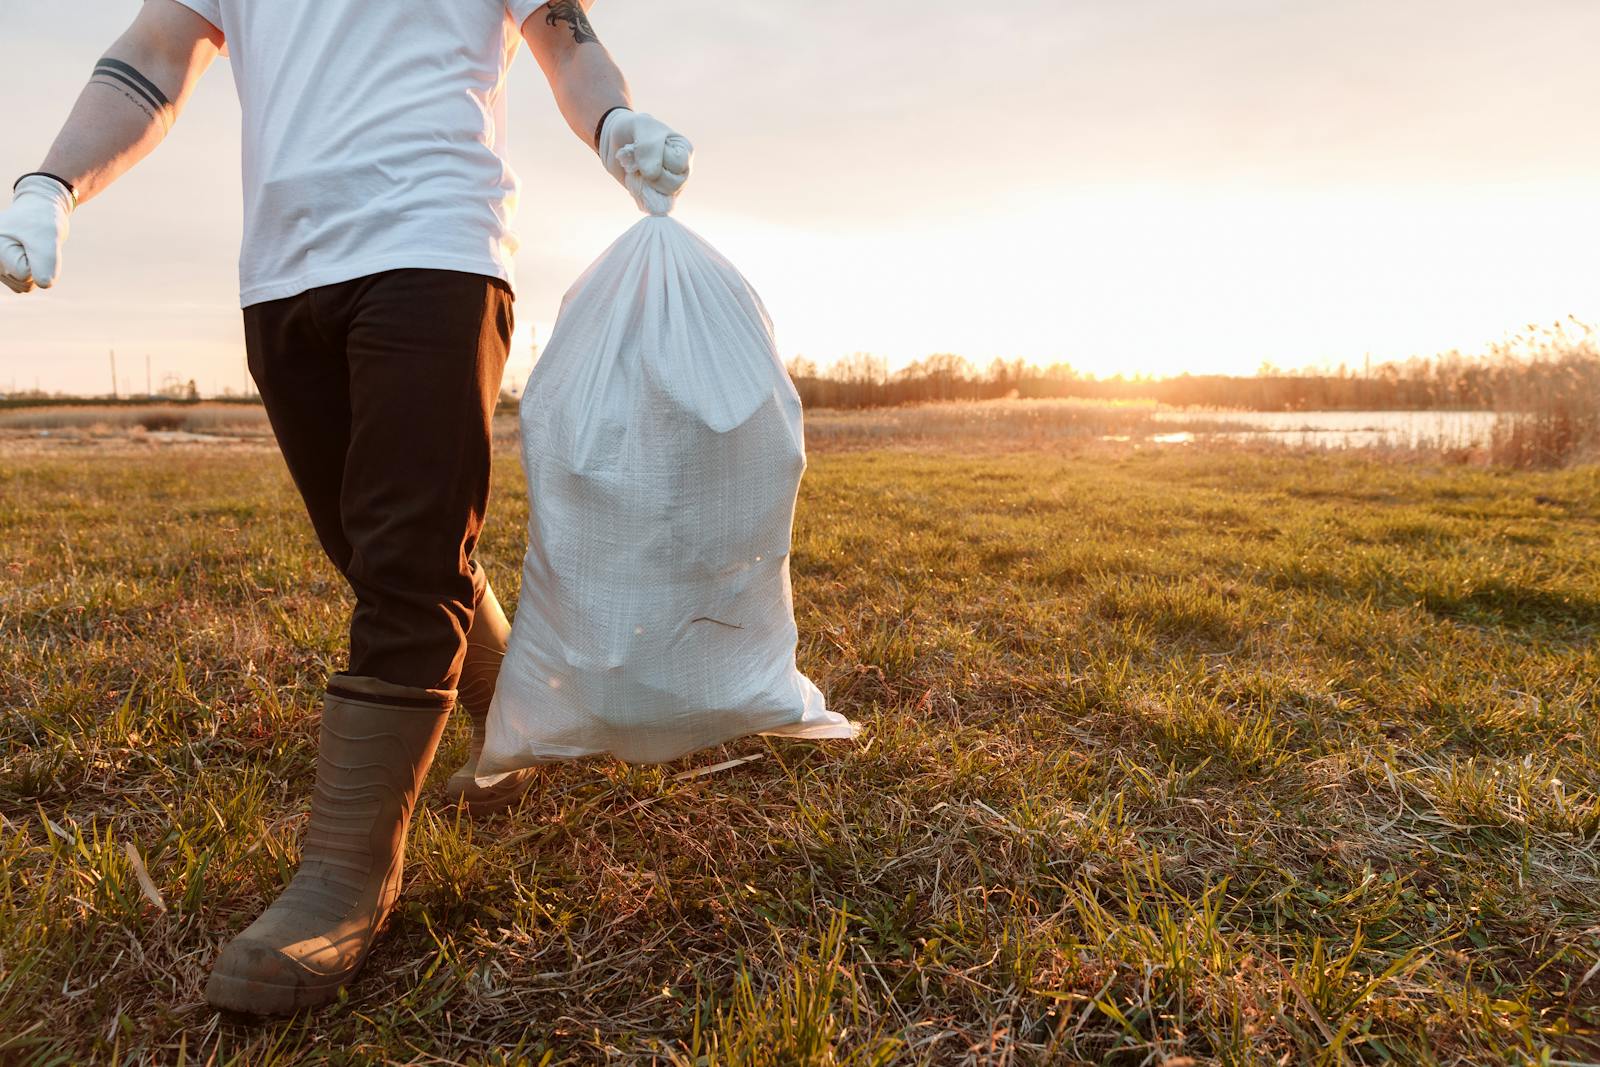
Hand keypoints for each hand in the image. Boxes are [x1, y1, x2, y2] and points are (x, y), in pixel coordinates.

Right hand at [0, 176, 74, 293]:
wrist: (39, 210)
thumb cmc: (41, 221)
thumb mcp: (49, 240)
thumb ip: (46, 264)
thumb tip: (43, 284)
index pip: (24, 275)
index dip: (38, 260)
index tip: (33, 240)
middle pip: (24, 283)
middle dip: (36, 266)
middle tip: (34, 244)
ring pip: (24, 286)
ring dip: (35, 270)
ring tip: (31, 248)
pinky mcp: (3, 271)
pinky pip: (24, 286)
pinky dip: (32, 273)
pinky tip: (27, 255)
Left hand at [598, 109, 692, 215]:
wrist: (617, 139)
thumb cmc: (634, 129)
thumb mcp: (641, 127)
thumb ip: (648, 147)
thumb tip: (652, 174)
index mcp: (685, 151)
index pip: (678, 165)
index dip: (659, 159)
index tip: (646, 146)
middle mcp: (682, 171)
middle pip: (674, 185)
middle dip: (650, 175)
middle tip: (638, 160)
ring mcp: (670, 186)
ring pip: (662, 197)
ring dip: (643, 184)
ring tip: (636, 168)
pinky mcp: (655, 196)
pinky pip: (649, 204)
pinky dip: (637, 193)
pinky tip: (633, 178)